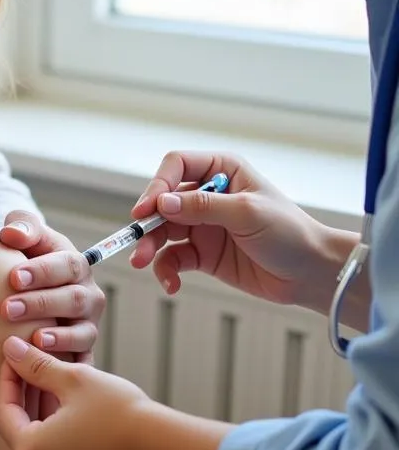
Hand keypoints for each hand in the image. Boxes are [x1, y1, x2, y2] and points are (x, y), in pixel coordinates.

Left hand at [0, 211, 103, 363]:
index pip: (66, 265)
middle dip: (39, 304)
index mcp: (75, 265)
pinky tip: (48, 366)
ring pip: (81, 332)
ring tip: (34, 339)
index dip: (41, 271)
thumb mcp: (26, 238)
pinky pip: (81, 360)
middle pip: (73, 299)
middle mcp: (89, 295)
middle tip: (6, 309)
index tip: (12, 277)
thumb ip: (22, 226)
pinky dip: (67, 364)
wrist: (29, 291)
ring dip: (58, 337)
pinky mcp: (83, 350)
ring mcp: (88, 325)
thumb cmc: (27, 260)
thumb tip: (11, 234)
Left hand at [0, 337, 154, 449]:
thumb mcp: (74, 379)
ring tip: (61, 394)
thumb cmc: (118, 413)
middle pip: (23, 432)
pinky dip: (66, 446)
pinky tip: (81, 423)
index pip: (4, 410)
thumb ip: (36, 366)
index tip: (16, 359)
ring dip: (48, 424)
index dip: (8, 381)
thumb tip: (10, 348)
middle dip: (28, 401)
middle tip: (37, 371)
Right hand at [129, 151, 349, 311]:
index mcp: (222, 171)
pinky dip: (167, 270)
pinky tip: (172, 284)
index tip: (147, 209)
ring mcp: (203, 225)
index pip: (177, 166)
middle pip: (162, 201)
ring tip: (144, 264)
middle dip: (147, 222)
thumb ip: (202, 206)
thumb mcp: (247, 213)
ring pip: (162, 231)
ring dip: (150, 247)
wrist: (312, 275)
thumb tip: (162, 204)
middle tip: (137, 242)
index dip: (159, 185)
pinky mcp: (203, 253)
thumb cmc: (290, 234)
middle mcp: (208, 194)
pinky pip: (173, 258)